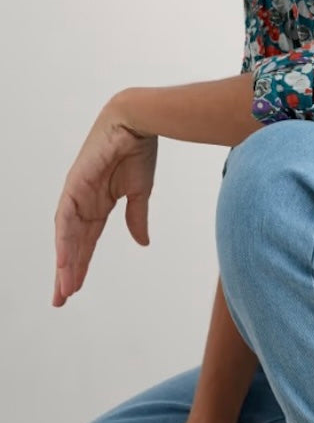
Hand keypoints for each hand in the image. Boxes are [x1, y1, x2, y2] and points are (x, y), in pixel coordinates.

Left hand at [52, 97, 157, 305]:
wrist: (137, 123)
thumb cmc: (138, 150)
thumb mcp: (140, 192)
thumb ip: (136, 218)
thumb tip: (142, 243)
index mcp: (98, 204)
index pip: (87, 241)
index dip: (82, 264)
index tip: (77, 288)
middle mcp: (83, 203)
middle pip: (73, 244)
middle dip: (68, 272)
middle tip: (62, 298)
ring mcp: (76, 195)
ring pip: (67, 236)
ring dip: (65, 262)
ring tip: (64, 288)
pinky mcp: (74, 185)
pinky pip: (66, 219)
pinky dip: (64, 241)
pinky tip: (63, 261)